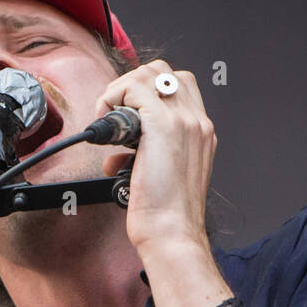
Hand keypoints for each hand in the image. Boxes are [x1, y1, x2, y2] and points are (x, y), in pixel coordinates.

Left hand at [94, 61, 216, 253]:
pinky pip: (134, 88)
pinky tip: (106, 127)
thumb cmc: (166, 216)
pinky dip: (113, 99)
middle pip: (163, 72)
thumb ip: (145, 159)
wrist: (173, 233)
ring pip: (149, 73)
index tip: (125, 116)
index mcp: (200, 133)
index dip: (145, 93)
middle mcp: (196, 122)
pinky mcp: (163, 125)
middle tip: (113, 114)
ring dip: (120, 91)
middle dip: (130, 86)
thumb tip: (116, 159)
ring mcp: (183, 120)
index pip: (177, 87)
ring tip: (108, 119)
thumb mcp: (159, 178)